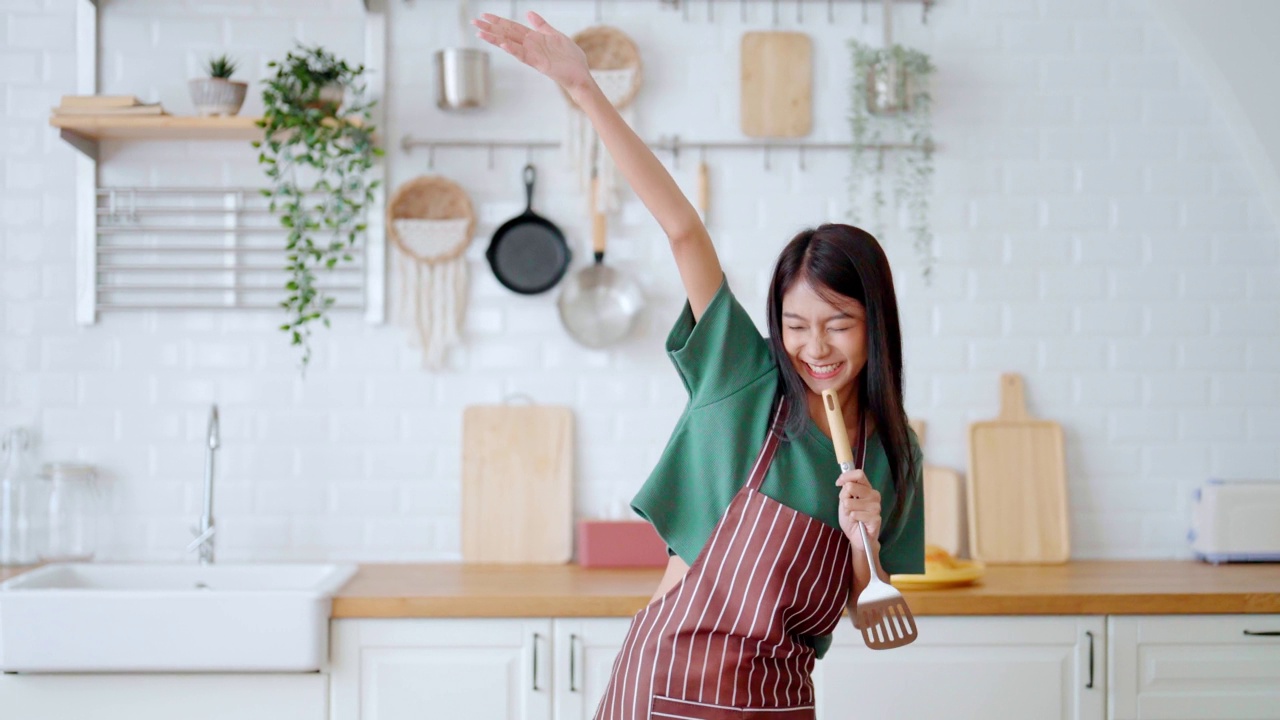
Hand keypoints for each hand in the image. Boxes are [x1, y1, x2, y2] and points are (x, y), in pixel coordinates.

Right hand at [472, 12, 591, 93]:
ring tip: (480, 32)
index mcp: (534, 38)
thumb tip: (529, 13)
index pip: (512, 27)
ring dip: (495, 38)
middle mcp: (530, 46)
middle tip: (473, 22)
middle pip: (506, 34)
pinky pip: (524, 55)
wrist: (581, 75)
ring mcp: (533, 55)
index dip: (498, 21)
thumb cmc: (570, 58)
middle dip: (490, 28)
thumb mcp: (555, 35)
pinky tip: (503, 44)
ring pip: (510, 44)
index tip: (484, 16)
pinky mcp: (540, 64)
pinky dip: (513, 50)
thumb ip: (541, 25)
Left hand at [836, 469, 880, 552]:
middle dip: (844, 498)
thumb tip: (843, 482)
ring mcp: (876, 507)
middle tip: (847, 507)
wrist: (857, 537)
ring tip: (852, 516)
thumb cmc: (851, 518)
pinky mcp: (876, 518)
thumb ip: (845, 490)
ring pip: (852, 502)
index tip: (838, 483)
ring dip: (848, 510)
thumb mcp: (844, 502)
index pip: (859, 474)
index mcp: (867, 488)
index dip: (846, 476)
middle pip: (853, 486)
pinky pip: (857, 514)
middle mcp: (874, 495)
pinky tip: (857, 522)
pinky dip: (853, 518)